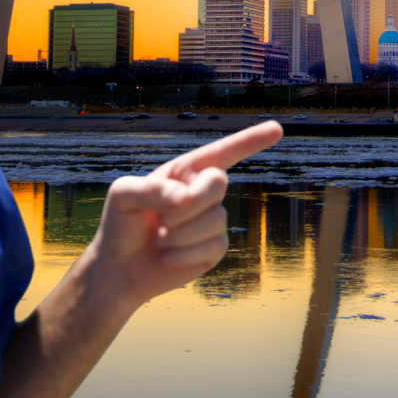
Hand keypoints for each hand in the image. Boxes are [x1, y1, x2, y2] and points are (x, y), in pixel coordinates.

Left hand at [89, 120, 283, 309]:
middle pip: (218, 182)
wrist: (120, 269)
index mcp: (184, 173)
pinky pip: (212, 246)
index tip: (277, 128)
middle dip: (191, 201)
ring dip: (179, 233)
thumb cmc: (120, 224)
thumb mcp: (123, 195)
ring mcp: (211, 221)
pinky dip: (183, 254)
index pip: (222, 153)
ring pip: (215, 220)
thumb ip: (151, 190)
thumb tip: (184, 198)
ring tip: (159, 239)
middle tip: (162, 219)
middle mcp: (202, 193)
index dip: (250, 140)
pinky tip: (166, 257)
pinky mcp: (213, 249)